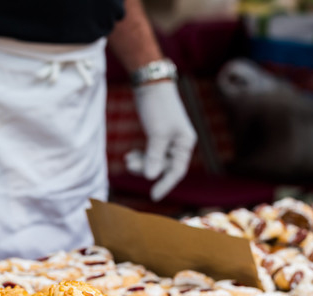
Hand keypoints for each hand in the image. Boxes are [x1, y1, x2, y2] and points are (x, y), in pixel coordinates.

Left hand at [128, 80, 196, 201]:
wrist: (150, 82)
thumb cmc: (158, 106)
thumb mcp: (157, 133)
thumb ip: (154, 157)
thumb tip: (150, 178)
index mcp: (186, 143)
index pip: (177, 171)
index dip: (166, 185)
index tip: (153, 197)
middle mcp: (180, 143)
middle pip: (164, 166)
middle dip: (147, 168)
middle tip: (129, 164)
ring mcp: (169, 139)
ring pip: (156, 160)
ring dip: (141, 163)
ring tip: (127, 159)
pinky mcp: (158, 134)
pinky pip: (151, 152)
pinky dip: (141, 156)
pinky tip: (129, 155)